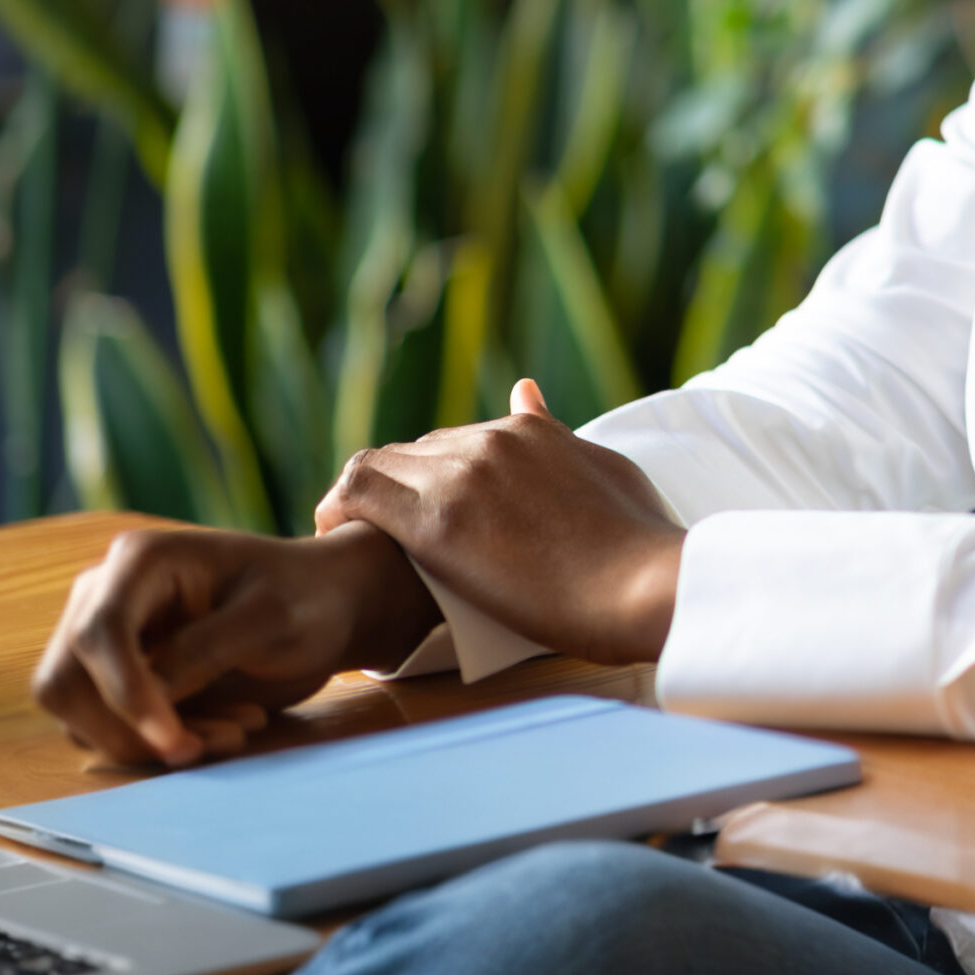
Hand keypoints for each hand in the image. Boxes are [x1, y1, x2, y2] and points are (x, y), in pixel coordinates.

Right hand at [32, 521, 439, 768]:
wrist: (325, 606)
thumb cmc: (305, 596)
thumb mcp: (269, 618)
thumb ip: (205, 649)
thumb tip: (146, 694)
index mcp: (140, 561)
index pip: (98, 634)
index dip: (125, 693)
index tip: (173, 739)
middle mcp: (105, 596)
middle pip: (65, 683)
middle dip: (129, 729)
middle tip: (210, 743)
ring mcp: (105, 640)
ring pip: (82, 716)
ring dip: (148, 742)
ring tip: (235, 731)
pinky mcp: (117, 678)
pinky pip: (109, 729)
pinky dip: (157, 744)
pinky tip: (222, 730)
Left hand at [314, 381, 683, 664]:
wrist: (643, 581)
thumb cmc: (639, 541)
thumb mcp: (605, 468)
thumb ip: (559, 434)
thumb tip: (526, 392)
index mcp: (530, 431)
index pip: (454, 440)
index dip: (432, 476)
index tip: (423, 509)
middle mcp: (492, 440)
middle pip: (414, 452)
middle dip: (396, 487)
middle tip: (384, 533)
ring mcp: (463, 475)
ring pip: (379, 465)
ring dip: (361, 498)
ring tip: (351, 536)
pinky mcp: (437, 521)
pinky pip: (357, 493)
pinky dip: (336, 508)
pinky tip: (331, 533)